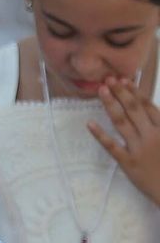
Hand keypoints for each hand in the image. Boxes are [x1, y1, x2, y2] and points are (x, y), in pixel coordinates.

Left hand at [90, 77, 159, 205]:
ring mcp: (139, 149)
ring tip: (101, 91)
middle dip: (120, 93)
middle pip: (133, 110)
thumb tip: (150, 110)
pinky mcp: (128, 163)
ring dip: (110, 105)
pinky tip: (90, 123)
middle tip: (108, 79)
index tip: (124, 80)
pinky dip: (100, 135)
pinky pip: (112, 147)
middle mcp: (152, 136)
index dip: (135, 92)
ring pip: (122, 122)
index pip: (148, 107)